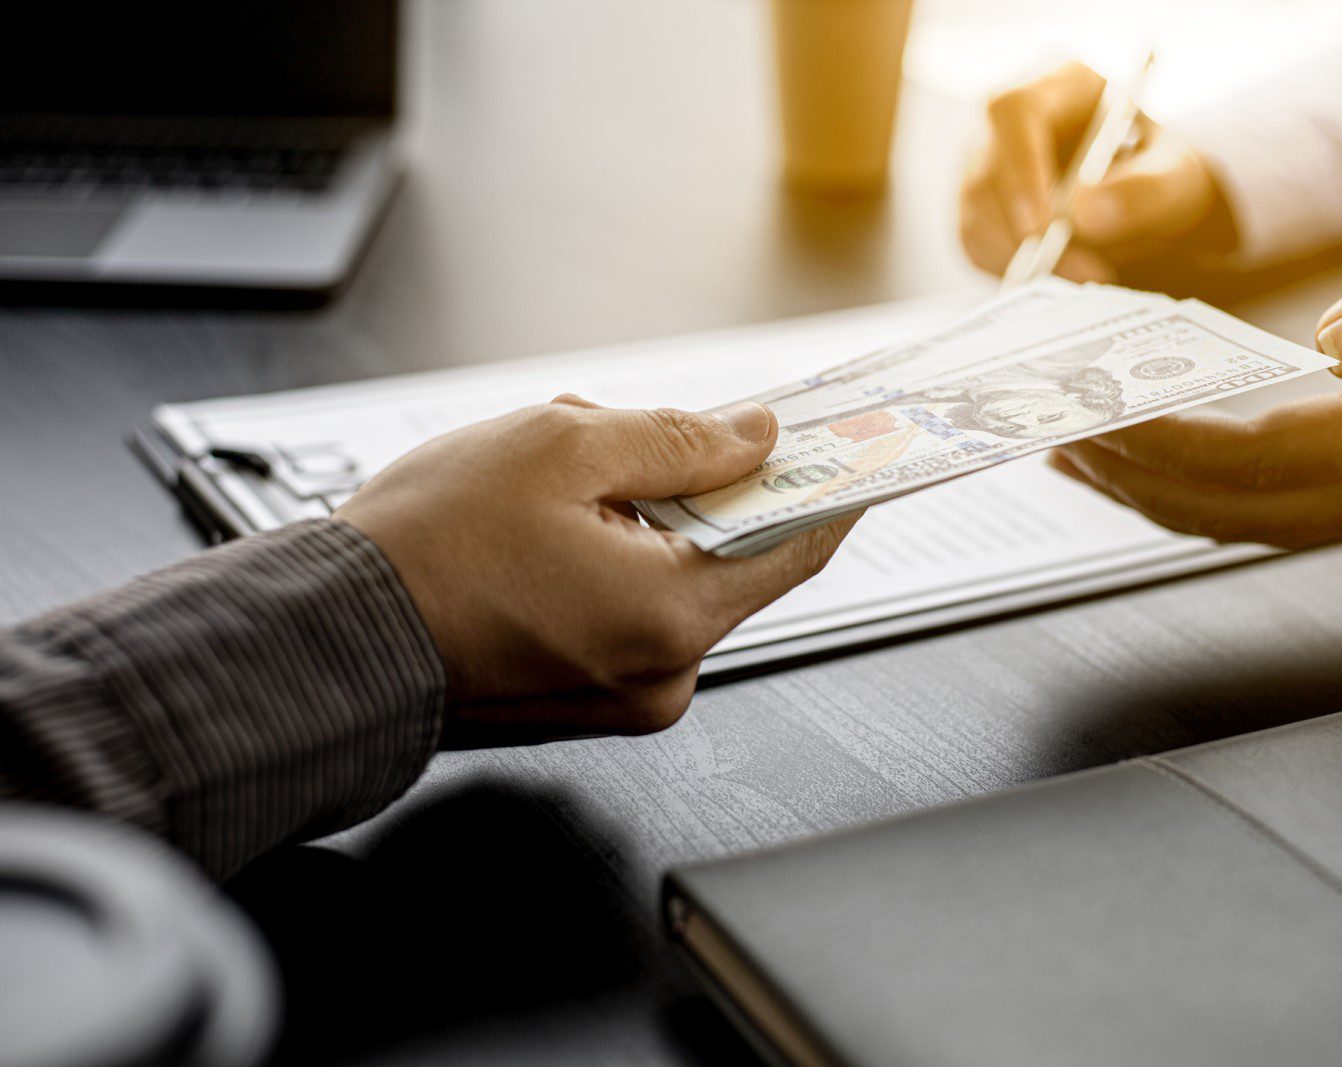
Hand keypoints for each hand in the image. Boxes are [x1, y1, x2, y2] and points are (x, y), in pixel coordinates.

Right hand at [336, 397, 854, 737]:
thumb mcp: (561, 447)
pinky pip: (634, 617)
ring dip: (643, 524)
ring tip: (557, 491)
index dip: (831, 483)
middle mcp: (662, 676)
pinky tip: (547, 535)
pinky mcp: (590, 702)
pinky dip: (615, 565)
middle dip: (695, 489)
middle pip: (730, 560)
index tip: (859, 446)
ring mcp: (627, 698)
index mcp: (671, 616)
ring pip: (676, 583)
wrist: (326, 640)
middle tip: (636, 441)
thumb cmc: (423, 552)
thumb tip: (751, 436)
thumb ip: (679, 439)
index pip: (798, 544)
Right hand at [960, 62, 1234, 282]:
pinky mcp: (979, 208)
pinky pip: (977, 244)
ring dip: (1025, 258)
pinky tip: (1061, 272)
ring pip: (976, 217)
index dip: (1020, 167)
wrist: (1143, 201)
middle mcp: (1008, 123)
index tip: (1044, 224)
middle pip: (987, 175)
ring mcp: (986, 164)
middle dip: (1028, 234)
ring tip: (1087, 274)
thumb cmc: (1159, 174)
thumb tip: (1084, 215)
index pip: (1014, 112)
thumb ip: (1144, 190)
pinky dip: (1015, 269)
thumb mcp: (1176, 177)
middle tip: (1085, 272)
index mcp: (1059, 87)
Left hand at [1052, 217, 1341, 547]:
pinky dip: (1184, 500)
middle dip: (1134, 479)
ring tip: (1073, 457)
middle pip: (1231, 509)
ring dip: (1146, 499)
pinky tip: (1138, 472)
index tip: (1101, 414)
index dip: (1172, 444)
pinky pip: (1253, 518)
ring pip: (1234, 527)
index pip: (1263, 457)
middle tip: (1057, 438)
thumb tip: (1334, 343)